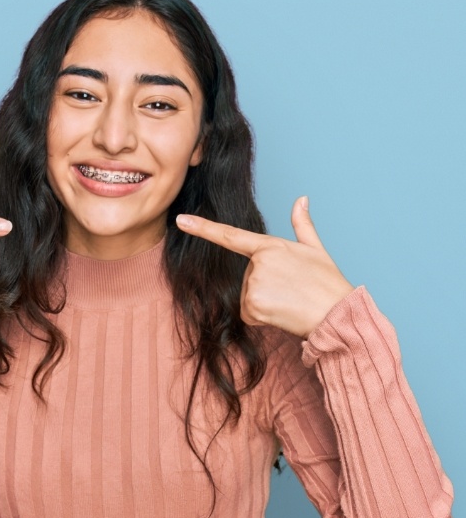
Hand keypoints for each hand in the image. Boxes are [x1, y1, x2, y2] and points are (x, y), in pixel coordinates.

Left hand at [176, 196, 353, 337]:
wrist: (336, 313)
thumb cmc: (328, 283)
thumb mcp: (316, 250)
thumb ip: (302, 225)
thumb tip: (301, 199)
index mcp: (270, 246)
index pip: (230, 235)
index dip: (202, 227)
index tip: (180, 220)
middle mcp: (258, 263)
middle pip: (246, 278)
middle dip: (265, 287)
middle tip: (290, 290)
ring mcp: (254, 284)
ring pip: (246, 298)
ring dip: (264, 303)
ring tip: (288, 301)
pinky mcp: (254, 305)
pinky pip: (248, 314)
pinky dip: (262, 318)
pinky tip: (282, 314)